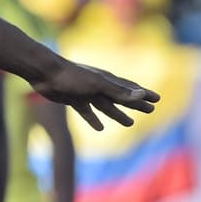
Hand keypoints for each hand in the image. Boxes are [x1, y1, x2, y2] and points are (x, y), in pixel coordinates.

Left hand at [31, 61, 158, 130]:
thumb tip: (141, 95)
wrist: (43, 73)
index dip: (143, 94)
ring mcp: (85, 93)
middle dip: (135, 104)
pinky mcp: (72, 99)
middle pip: (120, 98)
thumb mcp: (97, 84)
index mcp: (106, 80)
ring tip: (130, 123)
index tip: (157, 99)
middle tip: (150, 111)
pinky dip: (93, 119)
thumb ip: (118, 91)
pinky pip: (86, 111)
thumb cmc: (71, 76)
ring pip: (105, 106)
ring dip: (118, 114)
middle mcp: (98, 86)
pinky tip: (99, 128)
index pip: (130, 89)